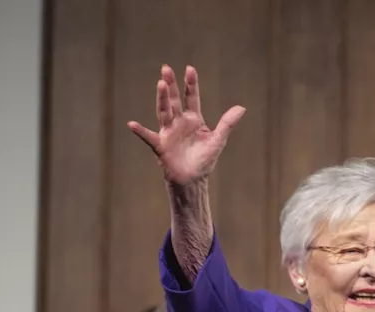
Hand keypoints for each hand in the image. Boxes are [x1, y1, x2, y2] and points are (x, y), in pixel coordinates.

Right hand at [127, 65, 245, 186]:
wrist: (193, 179)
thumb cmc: (204, 160)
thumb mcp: (218, 140)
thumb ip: (227, 124)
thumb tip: (242, 107)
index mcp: (194, 119)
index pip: (192, 97)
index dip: (191, 84)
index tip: (190, 69)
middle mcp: (179, 122)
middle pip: (174, 100)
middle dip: (171, 85)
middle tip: (166, 68)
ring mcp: (168, 132)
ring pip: (164, 111)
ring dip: (161, 98)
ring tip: (160, 84)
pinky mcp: (160, 145)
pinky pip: (149, 137)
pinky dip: (141, 131)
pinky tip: (132, 125)